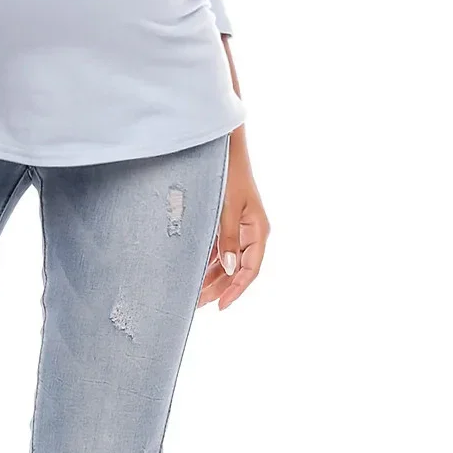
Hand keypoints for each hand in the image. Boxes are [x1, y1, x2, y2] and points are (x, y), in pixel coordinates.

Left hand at [198, 128, 268, 309]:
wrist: (224, 146)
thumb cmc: (229, 172)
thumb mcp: (229, 207)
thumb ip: (228, 238)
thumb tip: (230, 269)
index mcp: (258, 230)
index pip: (251, 270)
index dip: (236, 290)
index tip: (221, 306)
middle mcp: (251, 231)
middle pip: (238, 268)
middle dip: (220, 287)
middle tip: (199, 304)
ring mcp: (239, 226)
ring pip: (228, 260)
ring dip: (212, 276)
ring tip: (194, 293)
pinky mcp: (227, 220)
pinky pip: (220, 247)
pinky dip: (208, 260)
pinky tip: (195, 271)